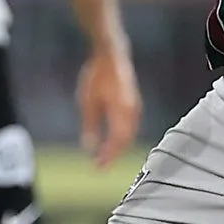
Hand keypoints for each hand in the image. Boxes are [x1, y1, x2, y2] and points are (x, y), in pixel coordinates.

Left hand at [77, 35, 141, 164]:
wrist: (112, 55)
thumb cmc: (97, 76)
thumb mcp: (87, 101)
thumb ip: (90, 126)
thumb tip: (89, 148)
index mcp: (121, 110)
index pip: (117, 140)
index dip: (108, 156)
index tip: (98, 167)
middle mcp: (132, 111)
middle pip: (125, 140)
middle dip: (113, 155)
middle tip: (100, 167)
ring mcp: (135, 108)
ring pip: (129, 134)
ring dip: (118, 147)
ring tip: (105, 157)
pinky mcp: (134, 105)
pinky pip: (131, 127)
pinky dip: (122, 137)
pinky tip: (112, 141)